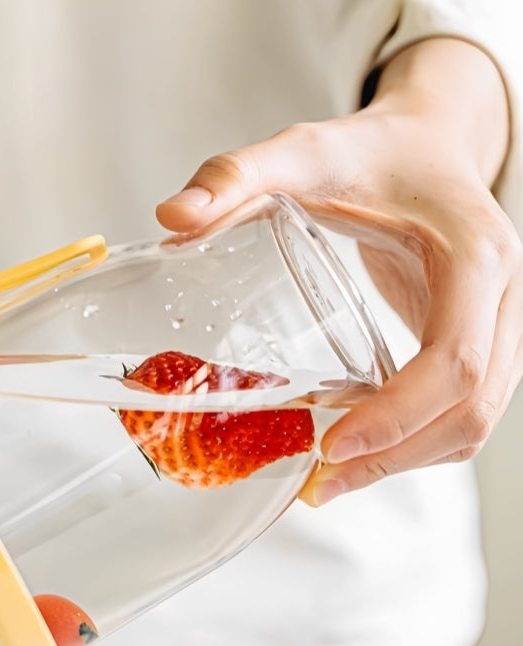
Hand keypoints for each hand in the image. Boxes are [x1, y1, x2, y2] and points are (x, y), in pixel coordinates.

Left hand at [155, 38, 522, 504]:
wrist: (426, 145)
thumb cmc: (371, 151)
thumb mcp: (304, 152)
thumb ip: (238, 177)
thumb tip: (171, 218)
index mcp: (474, 255)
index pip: (455, 360)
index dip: (398, 416)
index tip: (330, 447)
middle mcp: (501, 296)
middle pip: (470, 409)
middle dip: (396, 458)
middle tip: (318, 484)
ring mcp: (497, 323)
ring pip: (473, 421)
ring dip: (405, 462)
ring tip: (328, 480)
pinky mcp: (475, 338)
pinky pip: (461, 409)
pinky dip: (414, 442)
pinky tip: (356, 447)